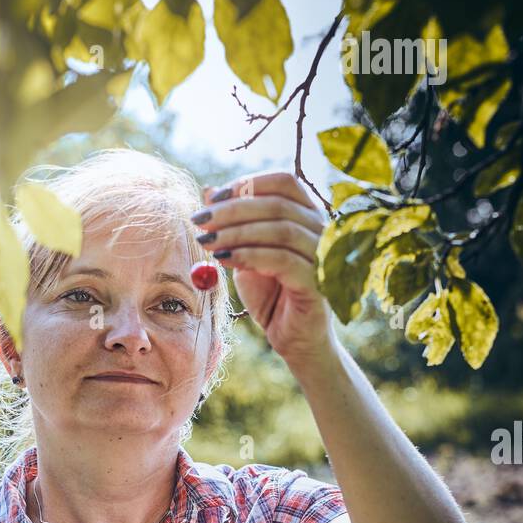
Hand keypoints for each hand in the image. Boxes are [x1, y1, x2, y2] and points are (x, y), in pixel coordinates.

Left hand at [192, 171, 336, 368]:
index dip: (248, 184)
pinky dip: (249, 256)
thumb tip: (208, 191)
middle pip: (277, 204)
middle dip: (232, 209)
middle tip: (200, 220)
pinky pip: (281, 259)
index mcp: (308, 215)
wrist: (292, 339)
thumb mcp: (246, 254)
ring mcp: (323, 255)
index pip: (284, 183)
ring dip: (236, 232)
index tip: (213, 197)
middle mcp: (322, 230)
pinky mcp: (317, 282)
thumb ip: (233, 225)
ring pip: (279, 229)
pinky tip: (224, 260)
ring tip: (207, 241)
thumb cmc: (272, 295)